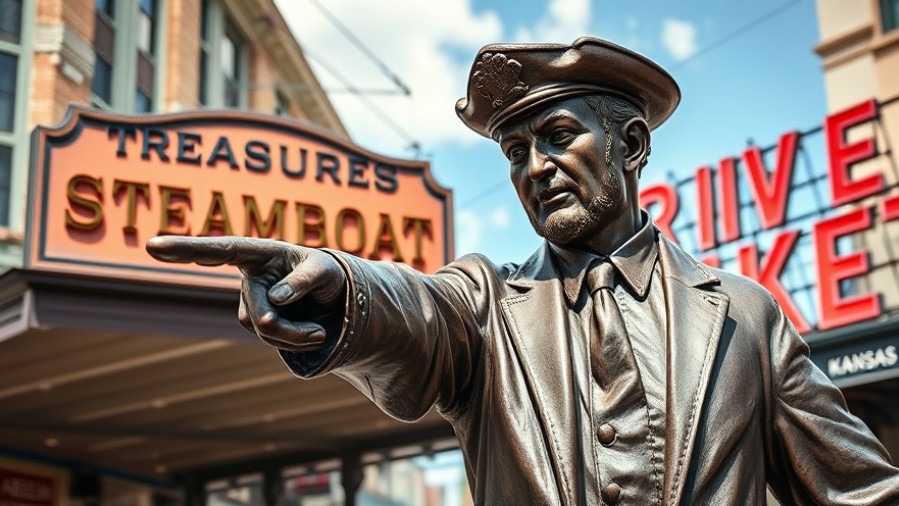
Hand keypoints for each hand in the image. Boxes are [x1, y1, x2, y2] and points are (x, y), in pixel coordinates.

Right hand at [146, 236, 346, 351]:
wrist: (331, 296)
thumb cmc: (326, 274)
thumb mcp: (325, 272)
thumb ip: (303, 281)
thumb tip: (276, 299)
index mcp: (260, 252)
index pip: (219, 251)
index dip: (186, 249)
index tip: (153, 246)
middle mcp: (249, 275)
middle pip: (255, 309)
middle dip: (286, 329)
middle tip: (319, 335)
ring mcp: (250, 300)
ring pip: (262, 329)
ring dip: (294, 337)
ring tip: (321, 332)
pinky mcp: (255, 320)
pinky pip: (269, 338)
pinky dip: (293, 342)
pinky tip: (311, 334)